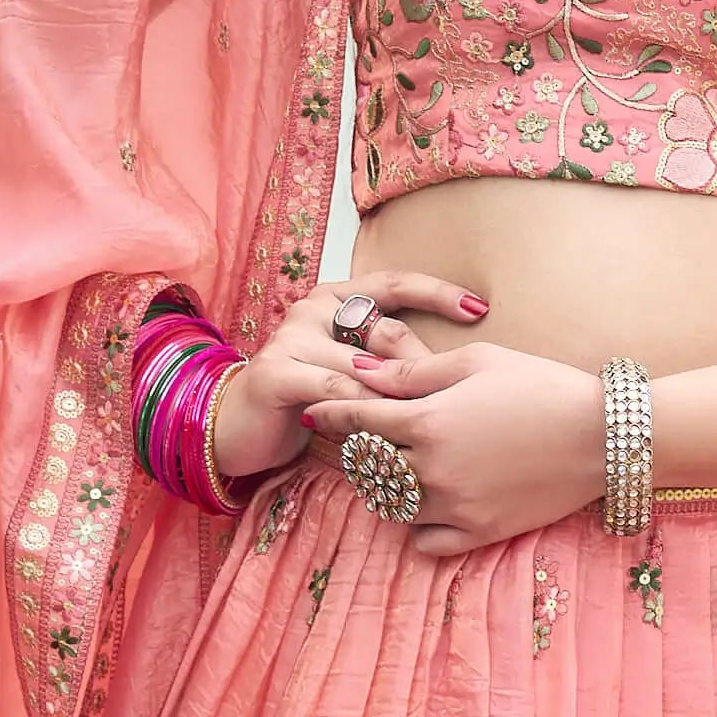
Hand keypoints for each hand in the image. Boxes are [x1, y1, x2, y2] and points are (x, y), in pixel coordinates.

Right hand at [210, 269, 486, 489]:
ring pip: (365, 367)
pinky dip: (364, 411)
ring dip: (398, 399)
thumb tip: (452, 367)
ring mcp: (291, 338)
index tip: (480, 308)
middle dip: (423, 369)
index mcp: (334, 299)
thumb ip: (387, 361)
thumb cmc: (305, 401)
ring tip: (428, 424)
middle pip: (386, 332)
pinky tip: (386, 433)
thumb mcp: (351, 374)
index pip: (394, 283)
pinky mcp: (276, 372)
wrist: (236, 429)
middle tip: (452, 400)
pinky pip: (335, 390)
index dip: (438, 293)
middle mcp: (312, 310)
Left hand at [304, 329, 607, 554]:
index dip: (334, 411)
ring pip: (391, 506)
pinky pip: (424, 542)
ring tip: (398, 470)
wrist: (603, 435)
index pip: (359, 418)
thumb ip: (413, 370)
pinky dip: (417, 527)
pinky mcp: (479, 533)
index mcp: (428, 420)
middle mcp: (432, 469)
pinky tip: (429, 506)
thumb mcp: (477, 362)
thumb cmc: (542, 385)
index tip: (319, 410)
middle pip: (368, 465)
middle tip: (366, 438)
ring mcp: (454, 506)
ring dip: (386, 488)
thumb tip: (363, 369)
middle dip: (359, 450)